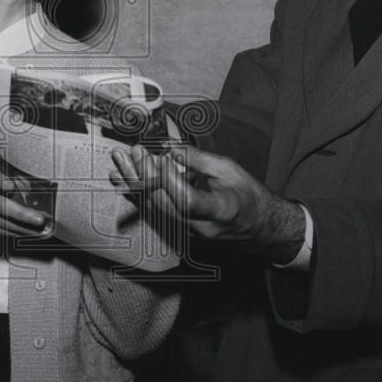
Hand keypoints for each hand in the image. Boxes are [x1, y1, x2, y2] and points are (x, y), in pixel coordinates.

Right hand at [0, 163, 52, 251]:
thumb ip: (7, 179)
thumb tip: (29, 187)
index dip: (7, 184)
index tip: (18, 188)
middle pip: (0, 205)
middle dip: (22, 214)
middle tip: (39, 219)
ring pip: (2, 221)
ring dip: (23, 227)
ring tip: (38, 229)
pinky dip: (14, 232)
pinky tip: (25, 232)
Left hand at [110, 144, 303, 263]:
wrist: (262, 230)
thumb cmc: (250, 198)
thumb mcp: (231, 171)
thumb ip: (199, 160)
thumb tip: (170, 147)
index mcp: (221, 212)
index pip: (186, 200)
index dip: (169, 179)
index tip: (159, 156)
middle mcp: (202, 228)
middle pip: (163, 205)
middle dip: (144, 176)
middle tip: (131, 151)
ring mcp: (190, 234)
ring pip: (154, 209)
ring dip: (135, 184)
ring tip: (118, 162)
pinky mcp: (182, 233)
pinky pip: (156, 213)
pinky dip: (139, 195)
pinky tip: (123, 181)